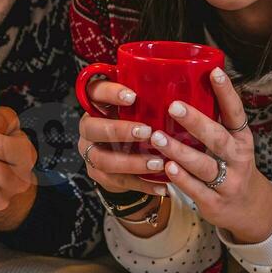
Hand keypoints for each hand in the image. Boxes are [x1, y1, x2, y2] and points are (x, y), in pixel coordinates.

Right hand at [76, 80, 170, 197]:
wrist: (120, 155)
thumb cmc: (135, 122)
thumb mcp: (138, 107)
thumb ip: (149, 99)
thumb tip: (182, 86)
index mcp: (97, 105)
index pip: (95, 91)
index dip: (110, 93)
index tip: (133, 96)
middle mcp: (89, 128)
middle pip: (93, 128)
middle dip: (120, 131)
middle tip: (147, 132)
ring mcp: (91, 153)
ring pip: (104, 160)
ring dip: (132, 162)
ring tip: (157, 163)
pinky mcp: (100, 176)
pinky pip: (119, 182)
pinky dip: (143, 185)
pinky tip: (162, 185)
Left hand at [153, 67, 271, 245]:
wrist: (249, 208)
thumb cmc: (231, 165)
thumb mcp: (232, 143)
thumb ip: (214, 122)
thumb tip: (185, 87)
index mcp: (242, 139)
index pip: (236, 112)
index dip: (226, 92)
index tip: (214, 72)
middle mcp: (238, 159)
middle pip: (217, 138)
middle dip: (196, 122)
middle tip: (174, 106)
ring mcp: (228, 182)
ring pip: (204, 165)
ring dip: (180, 151)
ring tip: (157, 137)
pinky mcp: (215, 203)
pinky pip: (196, 190)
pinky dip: (181, 179)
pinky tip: (166, 167)